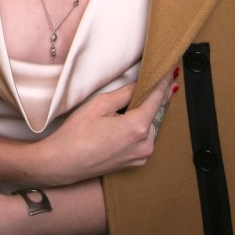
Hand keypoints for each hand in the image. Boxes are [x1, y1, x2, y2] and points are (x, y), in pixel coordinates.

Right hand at [35, 72, 175, 185]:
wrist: (63, 163)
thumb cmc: (76, 134)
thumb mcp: (99, 105)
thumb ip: (124, 93)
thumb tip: (141, 84)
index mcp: (137, 127)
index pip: (157, 98)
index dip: (164, 82)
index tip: (171, 71)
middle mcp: (145, 144)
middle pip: (154, 113)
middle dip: (150, 99)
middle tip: (143, 84)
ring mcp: (141, 156)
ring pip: (149, 126)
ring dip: (142, 115)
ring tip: (122, 109)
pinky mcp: (136, 163)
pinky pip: (143, 140)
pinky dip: (138, 129)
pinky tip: (120, 125)